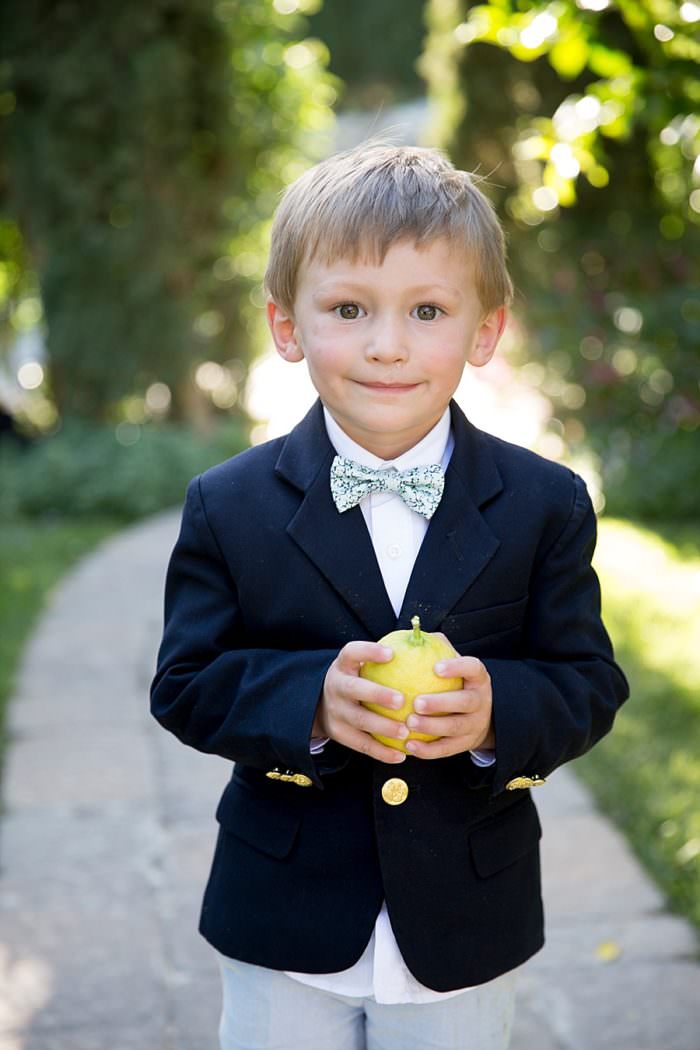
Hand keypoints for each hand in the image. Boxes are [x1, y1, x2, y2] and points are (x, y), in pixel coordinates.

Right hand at [314, 641, 408, 764]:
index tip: (391, 653)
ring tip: (405, 731)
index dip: (369, 652)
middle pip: (353, 689)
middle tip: (402, 699)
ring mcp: (335, 711)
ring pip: (358, 720)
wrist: (321, 705)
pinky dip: (381, 752)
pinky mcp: (338, 734)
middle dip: (377, 694)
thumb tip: (426, 638)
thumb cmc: (358, 679)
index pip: (351, 652)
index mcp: (343, 666)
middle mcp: (335, 687)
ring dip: (383, 727)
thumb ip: (388, 655)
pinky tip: (401, 755)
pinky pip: (361, 744)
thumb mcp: (361, 665)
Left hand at [404, 646, 494, 759]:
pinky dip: (428, 750)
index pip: (473, 668)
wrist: (481, 717)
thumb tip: (412, 633)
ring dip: (432, 727)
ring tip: (409, 722)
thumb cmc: (456, 684)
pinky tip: (409, 746)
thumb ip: (436, 649)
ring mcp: (476, 725)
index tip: (435, 668)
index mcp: (478, 678)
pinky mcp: (466, 744)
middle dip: (441, 703)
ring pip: (456, 728)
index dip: (457, 667)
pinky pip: (447, 749)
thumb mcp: (453, 666)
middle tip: (416, 702)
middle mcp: (481, 701)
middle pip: (466, 702)